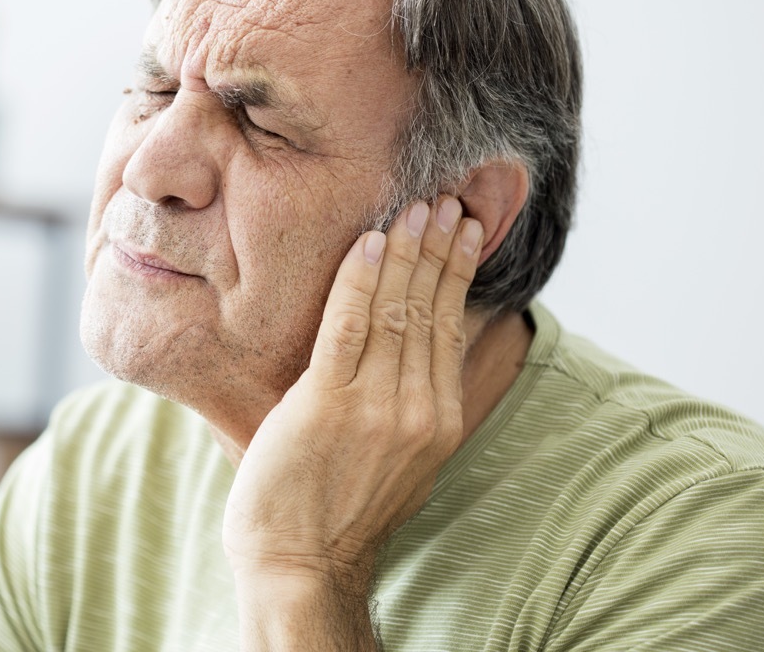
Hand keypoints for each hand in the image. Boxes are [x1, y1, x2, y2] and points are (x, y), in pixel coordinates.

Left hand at [223, 197, 482, 598]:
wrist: (301, 564)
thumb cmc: (339, 510)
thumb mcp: (401, 460)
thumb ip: (415, 405)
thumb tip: (422, 352)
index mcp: (439, 420)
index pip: (450, 326)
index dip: (455, 272)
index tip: (462, 230)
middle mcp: (418, 409)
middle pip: (431, 309)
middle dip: (439, 248)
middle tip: (445, 200)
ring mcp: (376, 406)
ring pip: (397, 310)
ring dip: (407, 252)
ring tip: (416, 208)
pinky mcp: (329, 404)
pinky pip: (349, 328)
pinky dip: (361, 282)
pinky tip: (369, 244)